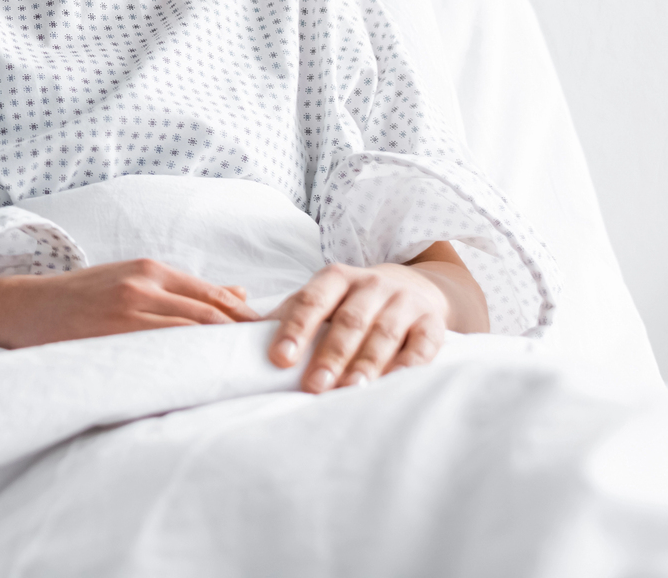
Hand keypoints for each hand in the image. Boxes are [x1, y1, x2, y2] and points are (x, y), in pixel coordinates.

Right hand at [0, 258, 258, 353]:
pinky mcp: (115, 332)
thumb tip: (238, 295)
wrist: (23, 306)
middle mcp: (145, 283)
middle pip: (213, 312)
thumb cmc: (77, 299)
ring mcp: (130, 307)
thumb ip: (180, 290)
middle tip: (272, 361)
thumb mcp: (129, 281)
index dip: (247, 320)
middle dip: (246, 338)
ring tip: (250, 373)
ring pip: (195, 329)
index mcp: (150, 269)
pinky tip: (208, 379)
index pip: (215, 295)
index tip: (271, 341)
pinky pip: (165, 348)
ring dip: (225, 352)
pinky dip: (191, 362)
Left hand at [268, 261, 450, 392]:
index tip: (279, 359)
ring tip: (350, 390)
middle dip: (330, 355)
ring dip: (367, 364)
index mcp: (335, 278)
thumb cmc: (350, 303)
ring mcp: (404, 302)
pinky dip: (409, 364)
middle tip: (313, 385)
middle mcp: (371, 285)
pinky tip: (396, 383)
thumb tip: (235, 340)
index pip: (311, 301)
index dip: (295, 330)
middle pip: (349, 321)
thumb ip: (286, 317)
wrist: (413, 287)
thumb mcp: (320, 300)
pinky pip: (423, 345)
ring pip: (384, 333)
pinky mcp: (432, 323)